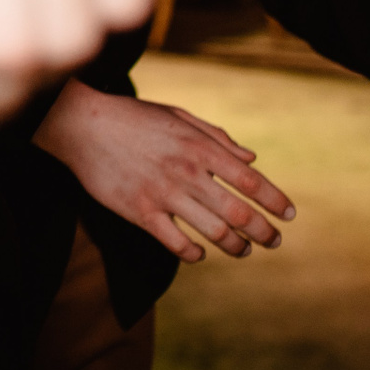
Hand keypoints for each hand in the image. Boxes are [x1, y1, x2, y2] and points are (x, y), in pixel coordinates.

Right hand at [34, 78, 295, 262]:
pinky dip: (194, 253)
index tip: (289, 215)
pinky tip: (199, 253)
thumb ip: (216, 137)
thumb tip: (252, 160)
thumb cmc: (131, 117)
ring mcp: (163, 194)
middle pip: (239, 213)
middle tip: (274, 241)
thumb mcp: (177, 116)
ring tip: (244, 250)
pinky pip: (175, 243)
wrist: (80, 124)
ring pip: (213, 233)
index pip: (251, 181)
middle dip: (264, 232)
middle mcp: (186, 172)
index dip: (276, 201)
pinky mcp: (139, 211)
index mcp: (199, 147)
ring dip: (236, 247)